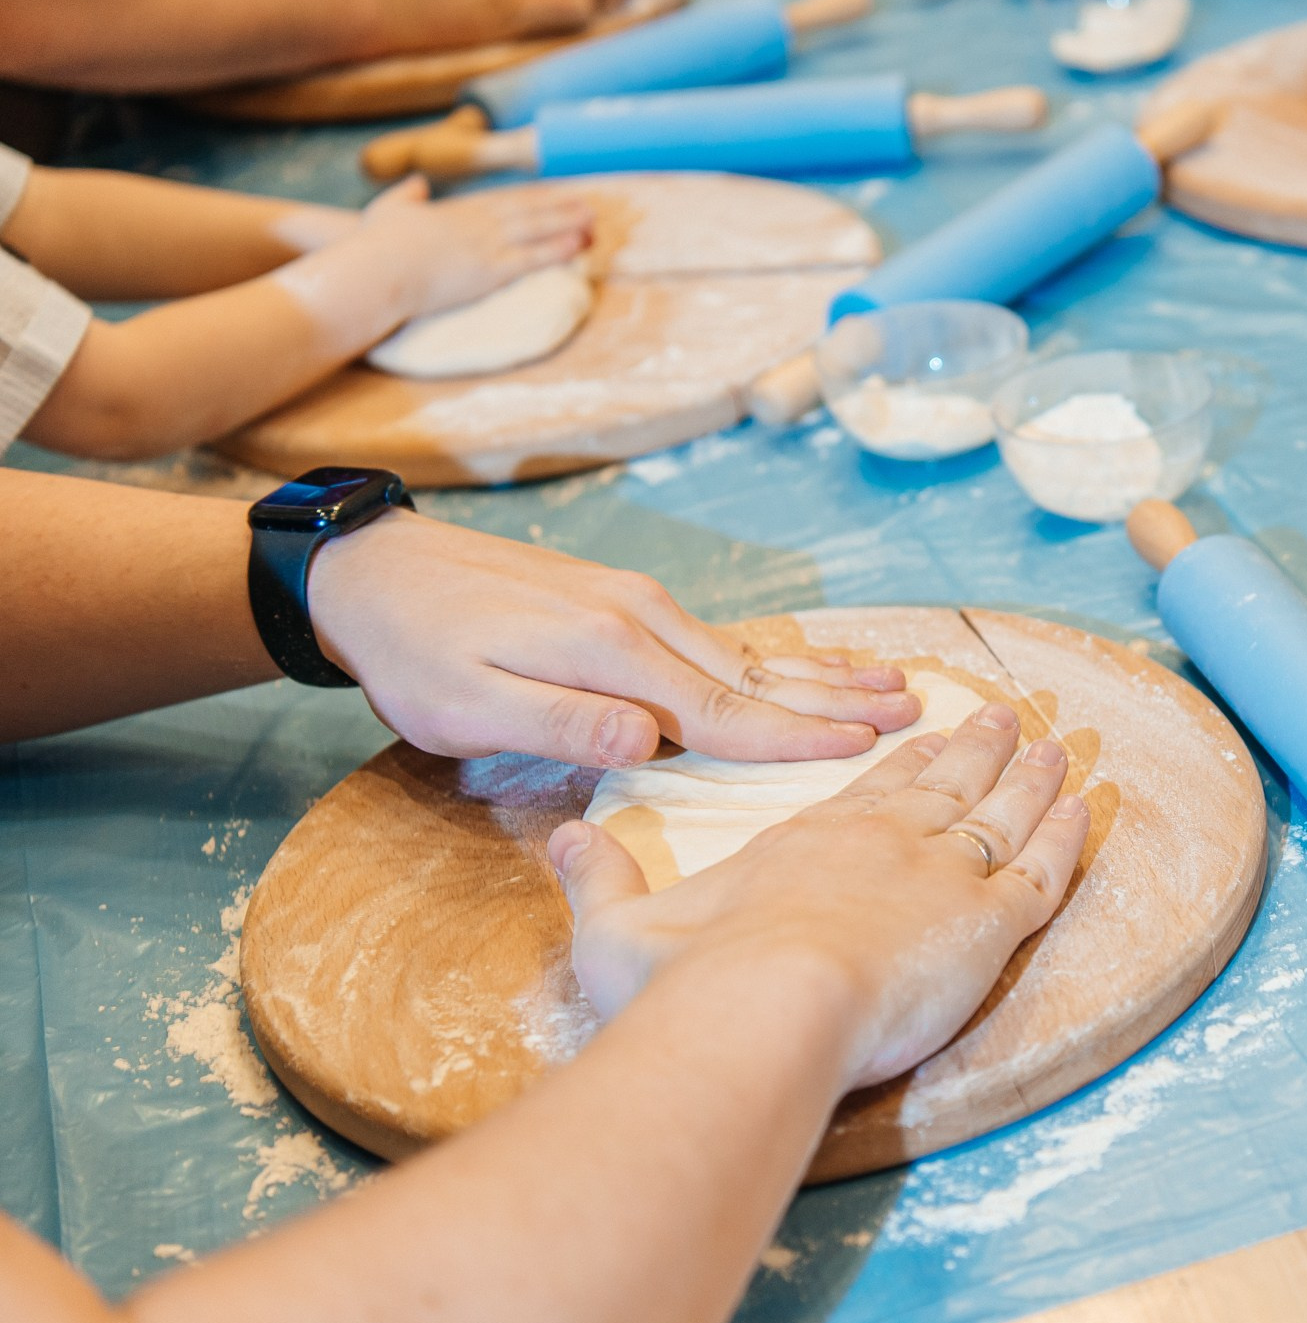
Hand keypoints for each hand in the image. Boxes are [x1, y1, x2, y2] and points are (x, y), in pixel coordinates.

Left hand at [307, 510, 922, 765]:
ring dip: (823, 676)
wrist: (373, 570)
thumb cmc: (413, 651)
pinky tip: (807, 664)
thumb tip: (649, 738)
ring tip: (894, 684)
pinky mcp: (626, 605)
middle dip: (839, 699)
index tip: (863, 752)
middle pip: (757, 675)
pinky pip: (721, 639)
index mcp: (609, 653)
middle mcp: (641, 620)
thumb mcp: (463, 705)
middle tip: (918, 711)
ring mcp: (638, 607)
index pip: (721, 710)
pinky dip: (778, 658)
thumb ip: (559, 723)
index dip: (794, 738)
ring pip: (748, 654)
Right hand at [357, 177, 593, 319]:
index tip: (553, 195)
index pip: (504, 200)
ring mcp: (486, 245)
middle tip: (588, 204)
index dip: (532, 198)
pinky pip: (532, 260)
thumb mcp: (389, 209)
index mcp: (458, 210)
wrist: (377, 268)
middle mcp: (478, 223)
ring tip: (594, 223)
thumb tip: (417, 184)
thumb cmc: (377, 243)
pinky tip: (578, 247)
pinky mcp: (489, 271)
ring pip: (536, 231)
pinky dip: (557, 251)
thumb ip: (407, 194)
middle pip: (527, 211)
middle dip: (559, 207)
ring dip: (567, 225)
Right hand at [555, 703, 1090, 1085]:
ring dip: (1033, 781)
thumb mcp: (617, 930)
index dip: (904, 763)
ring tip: (1057, 747)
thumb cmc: (684, 985)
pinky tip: (1088, 810)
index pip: (869, 792)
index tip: (928, 734)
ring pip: (1002, 816)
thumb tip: (560, 835)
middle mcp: (882, 844)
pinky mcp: (986, 923)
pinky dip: (1069, 839)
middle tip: (1006, 717)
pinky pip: (1043, 872)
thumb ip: (597, 878)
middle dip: (978, 751)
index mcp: (807, 843)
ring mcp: (940, 876)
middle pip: (943, 786)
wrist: (757, 1012)